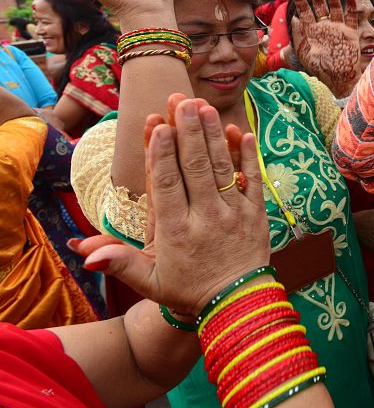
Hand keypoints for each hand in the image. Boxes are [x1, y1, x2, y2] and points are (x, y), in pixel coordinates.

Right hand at [69, 96, 269, 315]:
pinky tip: (241, 131)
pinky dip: (248, 155)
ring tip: (205, 107)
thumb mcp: (150, 283)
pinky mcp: (256, 213)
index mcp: (176, 232)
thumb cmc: (190, 291)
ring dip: (214, 135)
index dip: (162, 154)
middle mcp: (206, 218)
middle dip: (188, 132)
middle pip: (196, 168)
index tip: (159, 125)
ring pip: (222, 168)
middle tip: (182, 101)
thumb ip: (120, 263)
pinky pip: (253, 179)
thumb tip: (83, 251)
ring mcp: (234, 213)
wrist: (238, 307)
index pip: (167, 185)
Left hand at [291, 0, 360, 96]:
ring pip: (335, 7)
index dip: (300, 0)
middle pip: (320, 5)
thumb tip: (294, 18)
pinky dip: (351, 6)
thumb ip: (299, 35)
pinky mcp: (350, 33)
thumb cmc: (320, 69)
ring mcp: (338, 28)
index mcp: (312, 31)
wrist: (339, 79)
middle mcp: (325, 27)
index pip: (305, 11)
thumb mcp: (304, 52)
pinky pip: (351, 17)